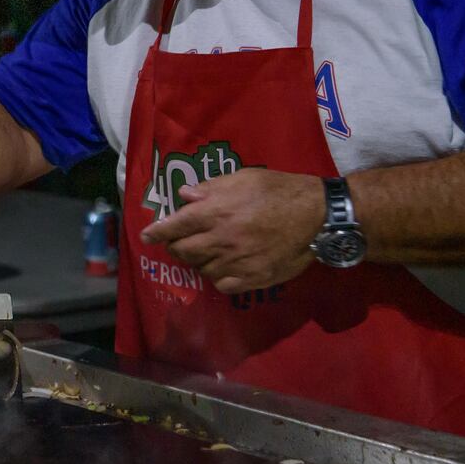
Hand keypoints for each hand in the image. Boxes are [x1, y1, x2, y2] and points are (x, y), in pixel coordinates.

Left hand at [138, 169, 324, 293]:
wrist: (318, 218)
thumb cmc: (280, 191)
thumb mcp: (244, 178)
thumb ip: (211, 187)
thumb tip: (184, 195)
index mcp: (216, 212)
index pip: (174, 226)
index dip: (156, 232)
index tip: (146, 236)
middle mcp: (221, 240)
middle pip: (183, 251)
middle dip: (175, 247)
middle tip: (178, 242)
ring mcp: (236, 262)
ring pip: (200, 269)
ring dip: (197, 261)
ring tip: (204, 252)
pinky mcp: (252, 279)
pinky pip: (222, 285)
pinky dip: (217, 277)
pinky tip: (223, 268)